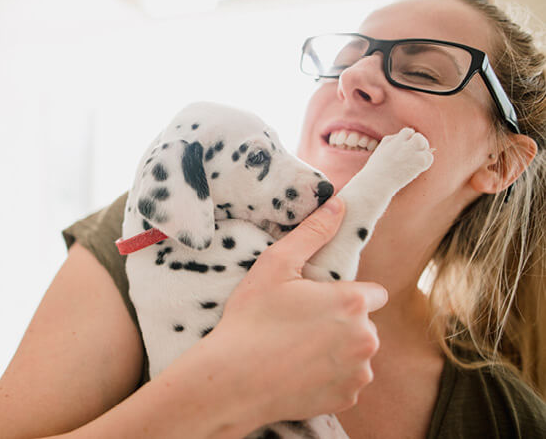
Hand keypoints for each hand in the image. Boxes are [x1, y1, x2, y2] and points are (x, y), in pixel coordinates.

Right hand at [208, 196, 387, 423]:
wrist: (232, 381)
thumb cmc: (251, 319)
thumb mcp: (275, 264)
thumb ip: (313, 232)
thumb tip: (340, 204)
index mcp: (352, 303)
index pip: (373, 294)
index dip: (346, 295)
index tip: (319, 301)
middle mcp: (366, 339)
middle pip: (364, 324)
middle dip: (342, 323)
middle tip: (301, 325)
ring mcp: (358, 373)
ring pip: (357, 354)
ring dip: (338, 351)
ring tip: (297, 350)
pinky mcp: (347, 399)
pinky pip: (347, 382)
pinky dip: (329, 378)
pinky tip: (299, 373)